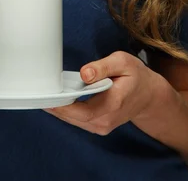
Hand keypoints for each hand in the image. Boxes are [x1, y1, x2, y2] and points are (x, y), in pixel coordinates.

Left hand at [43, 51, 162, 134]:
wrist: (149, 95)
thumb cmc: (136, 76)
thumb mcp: (123, 62)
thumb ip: (102, 67)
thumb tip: (84, 74)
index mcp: (113, 104)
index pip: (82, 111)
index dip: (62, 107)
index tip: (47, 98)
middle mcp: (106, 119)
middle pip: (73, 118)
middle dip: (55, 107)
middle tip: (38, 95)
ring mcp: (102, 125)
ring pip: (74, 121)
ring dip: (58, 110)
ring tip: (43, 97)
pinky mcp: (99, 125)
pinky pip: (78, 121)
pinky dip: (65, 112)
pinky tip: (56, 101)